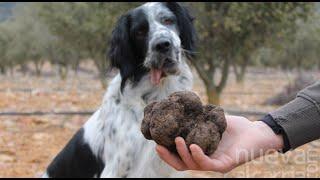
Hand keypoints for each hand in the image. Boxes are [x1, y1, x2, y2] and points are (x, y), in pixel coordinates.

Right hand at [156, 115, 283, 172]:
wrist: (257, 131)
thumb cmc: (236, 126)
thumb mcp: (211, 120)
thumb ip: (197, 118)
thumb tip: (180, 106)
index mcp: (200, 152)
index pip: (179, 156)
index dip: (167, 151)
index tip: (156, 141)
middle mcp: (205, 160)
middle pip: (181, 164)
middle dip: (167, 157)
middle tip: (158, 146)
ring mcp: (214, 164)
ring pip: (192, 165)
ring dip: (182, 154)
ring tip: (177, 140)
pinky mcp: (224, 165)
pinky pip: (207, 164)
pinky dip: (198, 156)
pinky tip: (192, 146)